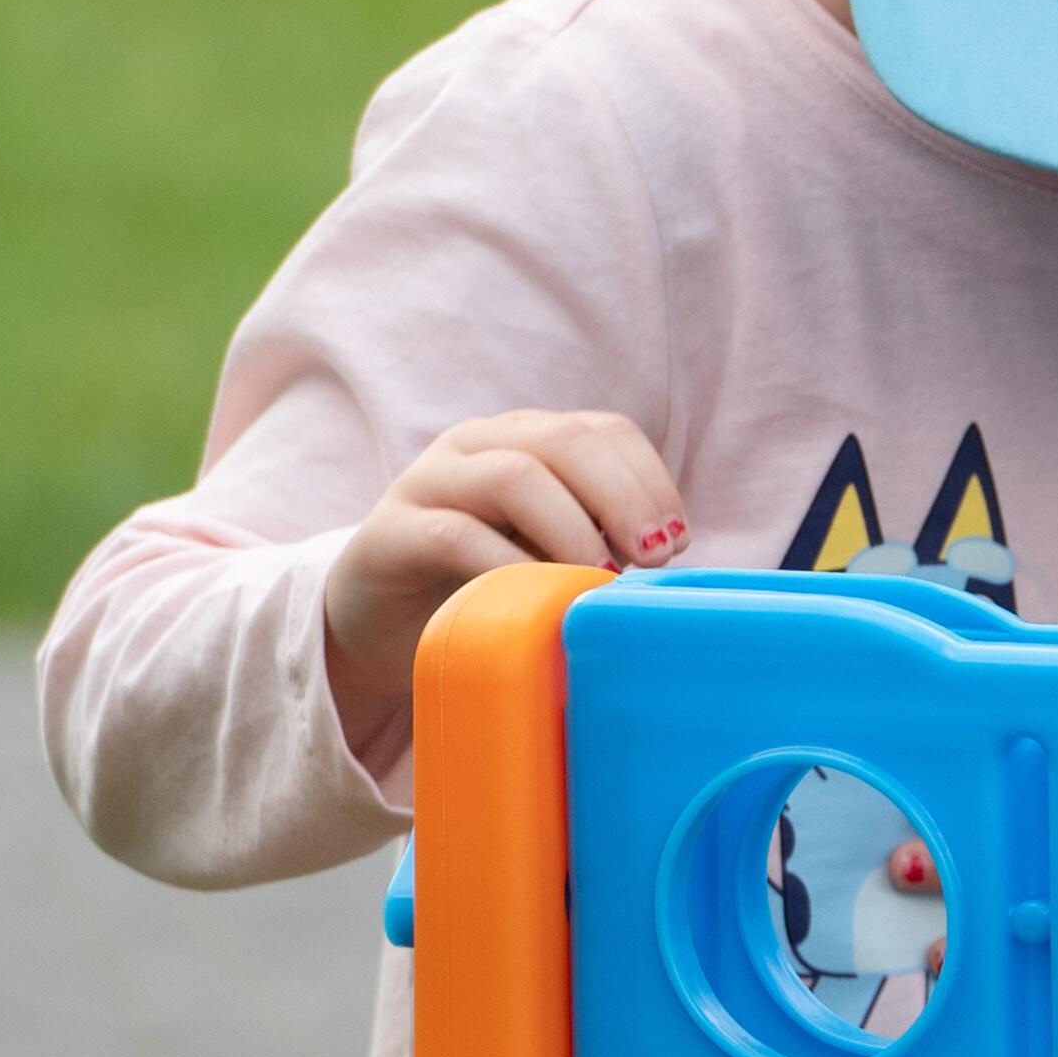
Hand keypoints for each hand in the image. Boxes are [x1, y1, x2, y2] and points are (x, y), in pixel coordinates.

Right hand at [324, 409, 685, 745]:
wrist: (380, 626)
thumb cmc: (484, 587)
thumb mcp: (549, 553)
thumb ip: (598, 536)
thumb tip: (669, 552)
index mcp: (525, 441)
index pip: (603, 430)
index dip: (649, 479)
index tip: (677, 541)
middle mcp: (477, 446)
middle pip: (564, 441)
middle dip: (622, 496)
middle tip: (653, 557)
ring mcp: (428, 482)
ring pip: (514, 476)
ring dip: (573, 529)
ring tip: (598, 579)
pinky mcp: (390, 533)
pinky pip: (458, 535)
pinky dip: (511, 567)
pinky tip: (540, 599)